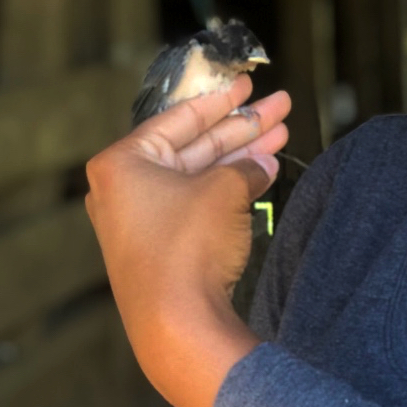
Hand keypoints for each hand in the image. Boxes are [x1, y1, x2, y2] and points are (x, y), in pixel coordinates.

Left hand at [85, 76, 290, 406]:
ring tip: (282, 133)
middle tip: (278, 105)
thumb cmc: (187, 247)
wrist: (178, 323)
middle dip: (241, 126)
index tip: (247, 84)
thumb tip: (262, 164)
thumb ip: (245, 167)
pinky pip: (200, 200)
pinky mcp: (162, 244)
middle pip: (194, 144)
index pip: (179, 118)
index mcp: (123, 163)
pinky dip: (232, 185)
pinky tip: (266, 170)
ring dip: (243, 154)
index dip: (220, 100)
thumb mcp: (224, 190)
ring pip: (202, 172)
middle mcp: (126, 187)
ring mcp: (143, 217)